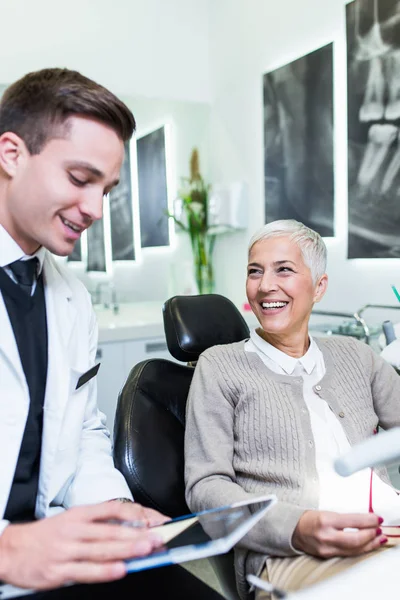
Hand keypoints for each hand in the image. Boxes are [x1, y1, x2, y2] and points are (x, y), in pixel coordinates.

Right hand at [0, 502, 163, 589]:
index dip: (136, 513)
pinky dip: (104, 571)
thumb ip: (98, 524)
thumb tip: (131, 529)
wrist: (13, 549)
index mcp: (79, 514)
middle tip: (158, 537)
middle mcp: (75, 529)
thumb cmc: (47, 535)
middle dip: (137, 534)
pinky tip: (120, 569)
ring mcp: (67, 550)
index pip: (113, 508)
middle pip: (111, 530)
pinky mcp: (59, 571)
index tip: (154, 519)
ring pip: (102, 549)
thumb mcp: (71, 520)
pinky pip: (86, 571)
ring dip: (127, 550)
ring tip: (146, 550)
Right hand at [292, 510, 385, 557]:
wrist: (292, 530)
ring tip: (378, 538)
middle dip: (371, 535)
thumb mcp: (326, 512)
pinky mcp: (327, 556)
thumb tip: (366, 520)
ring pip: (354, 550)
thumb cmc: (310, 518)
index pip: (352, 521)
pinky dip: (360, 550)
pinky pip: (348, 554)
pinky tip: (367, 546)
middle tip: (379, 529)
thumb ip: (345, 518)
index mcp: (325, 520)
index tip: (377, 518)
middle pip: (356, 539)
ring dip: (369, 544)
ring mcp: (327, 549)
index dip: (368, 520)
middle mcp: (326, 536)